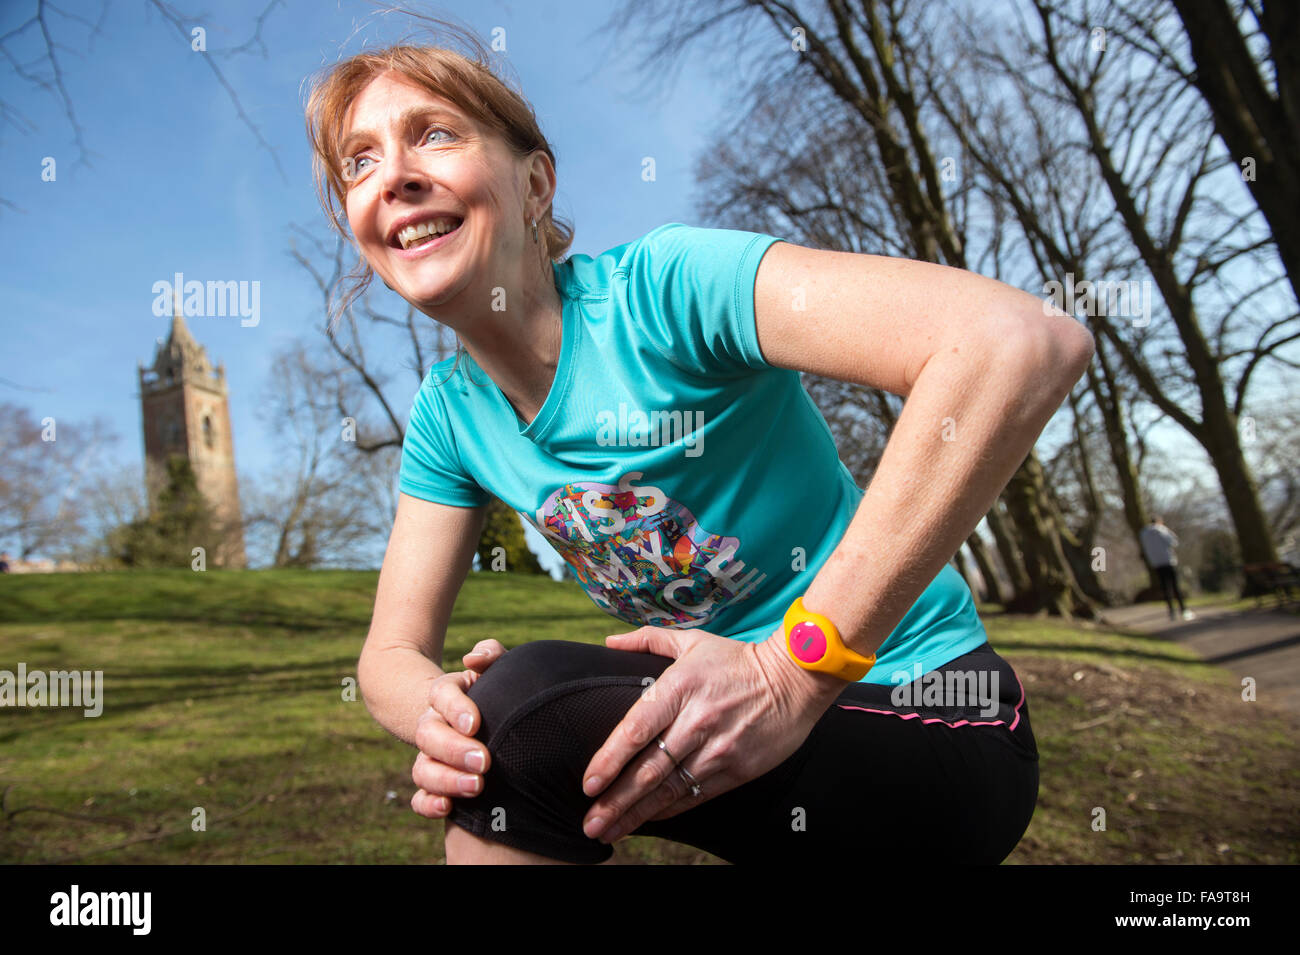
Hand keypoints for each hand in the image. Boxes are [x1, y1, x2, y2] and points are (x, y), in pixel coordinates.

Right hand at [410, 639, 506, 818]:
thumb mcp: (498, 668)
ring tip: (478, 786)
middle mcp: (434, 724)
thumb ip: (490, 654)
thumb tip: (473, 660)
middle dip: (455, 750)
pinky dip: (428, 804)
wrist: (488, 720)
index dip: (455, 708)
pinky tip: (447, 808)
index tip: (476, 723)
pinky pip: (420, 797)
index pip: (441, 694)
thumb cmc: (498, 690)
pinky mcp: (434, 783)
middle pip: (429, 734)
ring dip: (446, 780)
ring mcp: (431, 755)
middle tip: (484, 761)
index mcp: (447, 693)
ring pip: (422, 768)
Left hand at [579, 626, 844, 843]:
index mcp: (679, 687)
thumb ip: (647, 640)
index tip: (588, 784)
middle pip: (647, 770)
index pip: (635, 730)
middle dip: (615, 802)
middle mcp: (695, 722)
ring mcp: (717, 749)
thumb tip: (608, 642)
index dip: (609, 761)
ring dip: (636, 814)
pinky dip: (669, 810)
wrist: (795, 678)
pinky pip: (696, 795)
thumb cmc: (738, 659)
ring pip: (668, 790)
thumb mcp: (693, 641)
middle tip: (590, 824)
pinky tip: (647, 820)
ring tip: (609, 832)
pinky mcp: (737, 769)